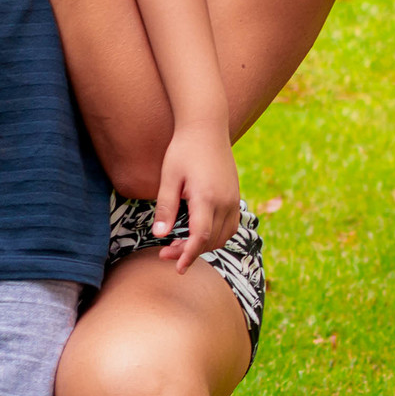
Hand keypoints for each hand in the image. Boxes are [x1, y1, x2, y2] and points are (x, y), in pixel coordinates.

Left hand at [152, 125, 241, 273]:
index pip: (200, 237)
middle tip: (165, 254)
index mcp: (207, 197)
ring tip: (179, 245)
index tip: (177, 268)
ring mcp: (233, 199)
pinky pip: (231, 225)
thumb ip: (166, 207)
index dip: (188, 255)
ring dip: (204, 245)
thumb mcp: (169, 178)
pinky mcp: (235, 195)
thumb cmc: (183, 150)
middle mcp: (225, 201)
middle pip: (211, 240)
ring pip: (224, 236)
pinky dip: (216, 235)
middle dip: (190, 252)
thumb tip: (159, 236)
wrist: (206, 127)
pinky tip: (198, 233)